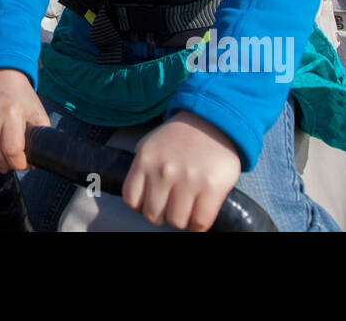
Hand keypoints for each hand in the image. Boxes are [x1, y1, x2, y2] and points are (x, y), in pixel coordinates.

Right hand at [0, 69, 49, 171]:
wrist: (2, 76)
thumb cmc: (22, 98)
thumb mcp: (38, 113)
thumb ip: (41, 135)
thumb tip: (37, 159)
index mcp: (12, 112)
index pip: (12, 150)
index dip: (19, 164)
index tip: (23, 163)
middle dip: (5, 165)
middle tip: (11, 163)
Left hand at [121, 110, 240, 230]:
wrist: (214, 119)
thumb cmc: (181, 136)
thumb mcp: (151, 144)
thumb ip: (141, 167)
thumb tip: (137, 196)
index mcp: (145, 160)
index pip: (132, 200)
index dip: (142, 207)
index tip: (153, 203)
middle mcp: (164, 171)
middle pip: (153, 215)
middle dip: (163, 215)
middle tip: (172, 207)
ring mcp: (188, 179)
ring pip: (176, 222)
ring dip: (182, 221)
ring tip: (188, 209)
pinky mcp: (211, 186)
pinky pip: (200, 222)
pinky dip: (199, 225)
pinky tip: (200, 216)